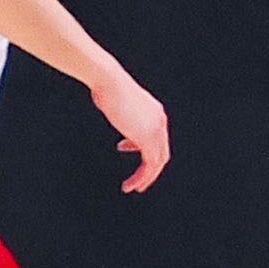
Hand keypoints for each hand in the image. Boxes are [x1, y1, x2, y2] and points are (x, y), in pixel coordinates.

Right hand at [96, 71, 170, 189]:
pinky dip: (142, 177)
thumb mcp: (118, 99)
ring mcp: (155, 130)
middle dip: (150, 167)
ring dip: (146, 178)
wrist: (109, 80)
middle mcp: (160, 121)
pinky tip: (131, 184)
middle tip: (138, 179)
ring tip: (133, 187)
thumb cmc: (107, 85)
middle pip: (162, 152)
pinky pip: (150, 165)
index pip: (156, 136)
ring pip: (158, 162)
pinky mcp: (147, 138)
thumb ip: (120, 109)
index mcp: (155, 111)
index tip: (123, 147)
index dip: (140, 146)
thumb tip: (111, 105)